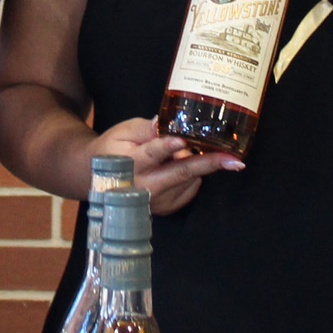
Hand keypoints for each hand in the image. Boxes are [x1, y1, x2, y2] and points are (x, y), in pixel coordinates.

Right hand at [89, 118, 238, 214]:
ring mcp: (155, 201)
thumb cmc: (114, 149)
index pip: (150, 154)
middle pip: (180, 172)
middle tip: (234, 160)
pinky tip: (179, 165)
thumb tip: (162, 124)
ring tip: (184, 151)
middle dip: (208, 164)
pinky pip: (189, 189)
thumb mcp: (124, 132)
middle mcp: (143, 187)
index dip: (166, 147)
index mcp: (129, 163)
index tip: (181, 141)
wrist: (98, 179)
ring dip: (197, 164)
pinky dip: (192, 175)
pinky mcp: (164, 208)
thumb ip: (145, 129)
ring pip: (189, 180)